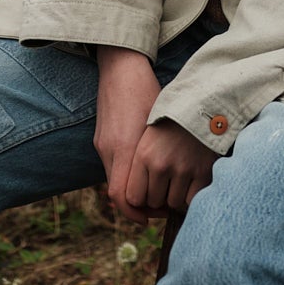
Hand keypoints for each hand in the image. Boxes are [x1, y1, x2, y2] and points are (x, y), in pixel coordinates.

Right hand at [93, 46, 162, 224]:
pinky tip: (145, 171)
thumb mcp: (161, 119)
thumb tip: (182, 177)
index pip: (123, 196)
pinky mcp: (101, 139)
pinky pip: (112, 167)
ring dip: (133, 191)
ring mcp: (103, 144)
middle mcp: (110, 149)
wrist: (121, 66)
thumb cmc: (147, 90)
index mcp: (125, 146)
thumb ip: (165, 149)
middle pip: (117, 194)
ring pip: (114, 181)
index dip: (136, 212)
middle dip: (138, 207)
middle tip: (160, 209)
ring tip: (156, 191)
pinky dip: (127, 176)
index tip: (153, 217)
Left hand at [126, 119, 218, 220]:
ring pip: (174, 203)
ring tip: (180, 176)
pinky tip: (192, 179)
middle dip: (159, 195)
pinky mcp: (203, 172)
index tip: (147, 190)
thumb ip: (139, 167)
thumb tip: (136, 201)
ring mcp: (183, 170)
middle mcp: (161, 165)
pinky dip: (192, 194)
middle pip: (154, 202)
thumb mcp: (147, 138)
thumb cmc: (171, 124)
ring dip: (176, 195)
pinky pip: (192, 199)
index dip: (141, 198)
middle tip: (167, 179)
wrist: (201, 106)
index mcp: (143, 155)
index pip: (133, 198)